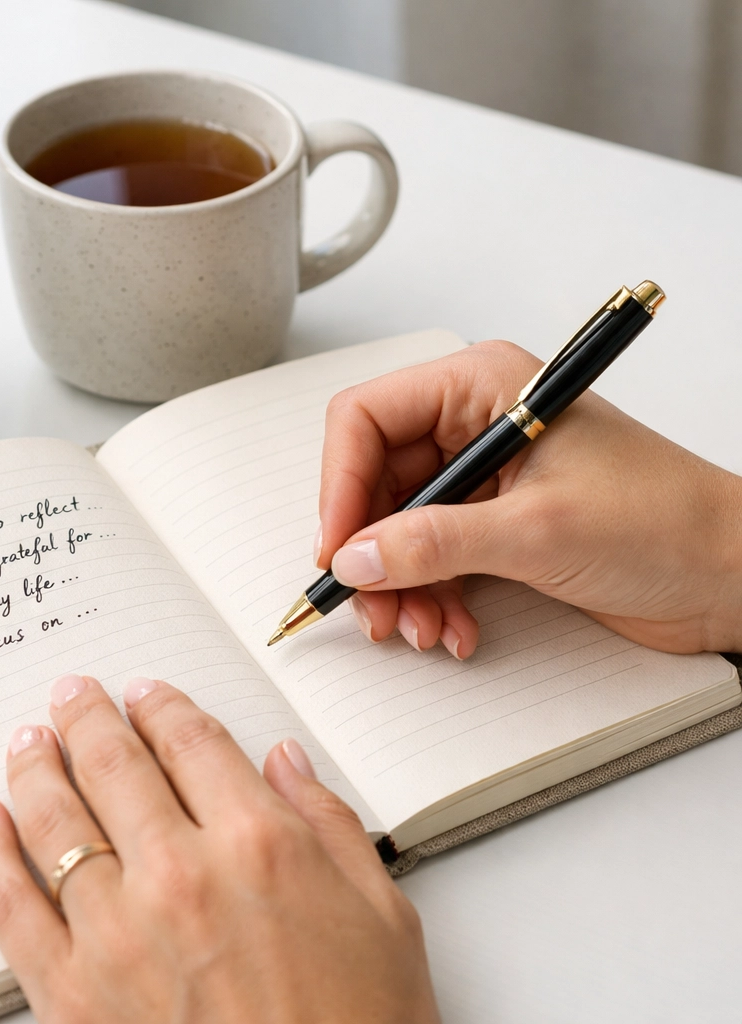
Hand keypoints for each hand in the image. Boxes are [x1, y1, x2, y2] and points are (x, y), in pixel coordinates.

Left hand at [0, 675, 439, 1023]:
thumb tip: (286, 760)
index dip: (163, 707)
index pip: (192, 742)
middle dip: (89, 717)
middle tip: (74, 694)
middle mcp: (182, 874)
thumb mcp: (381, 914)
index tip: (145, 693)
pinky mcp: (73, 996)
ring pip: (57, 819)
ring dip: (36, 766)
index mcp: (260, 843)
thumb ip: (330, 821)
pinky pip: (12, 905)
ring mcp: (119, 934)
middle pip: (116, 764)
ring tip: (29, 739)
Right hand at [317, 339, 741, 655]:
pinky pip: (428, 557)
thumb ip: (436, 542)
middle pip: (374, 481)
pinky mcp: (492, 523)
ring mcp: (482, 478)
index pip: (367, 420)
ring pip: (395, 527)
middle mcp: (473, 425)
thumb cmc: (668, 522)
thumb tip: (356, 558)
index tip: (338, 549)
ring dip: (398, 585)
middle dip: (370, 551)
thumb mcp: (539, 530)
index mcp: (481, 387)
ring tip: (420, 627)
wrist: (730, 575)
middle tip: (373, 606)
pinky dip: (429, 596)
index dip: (341, 486)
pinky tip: (451, 626)